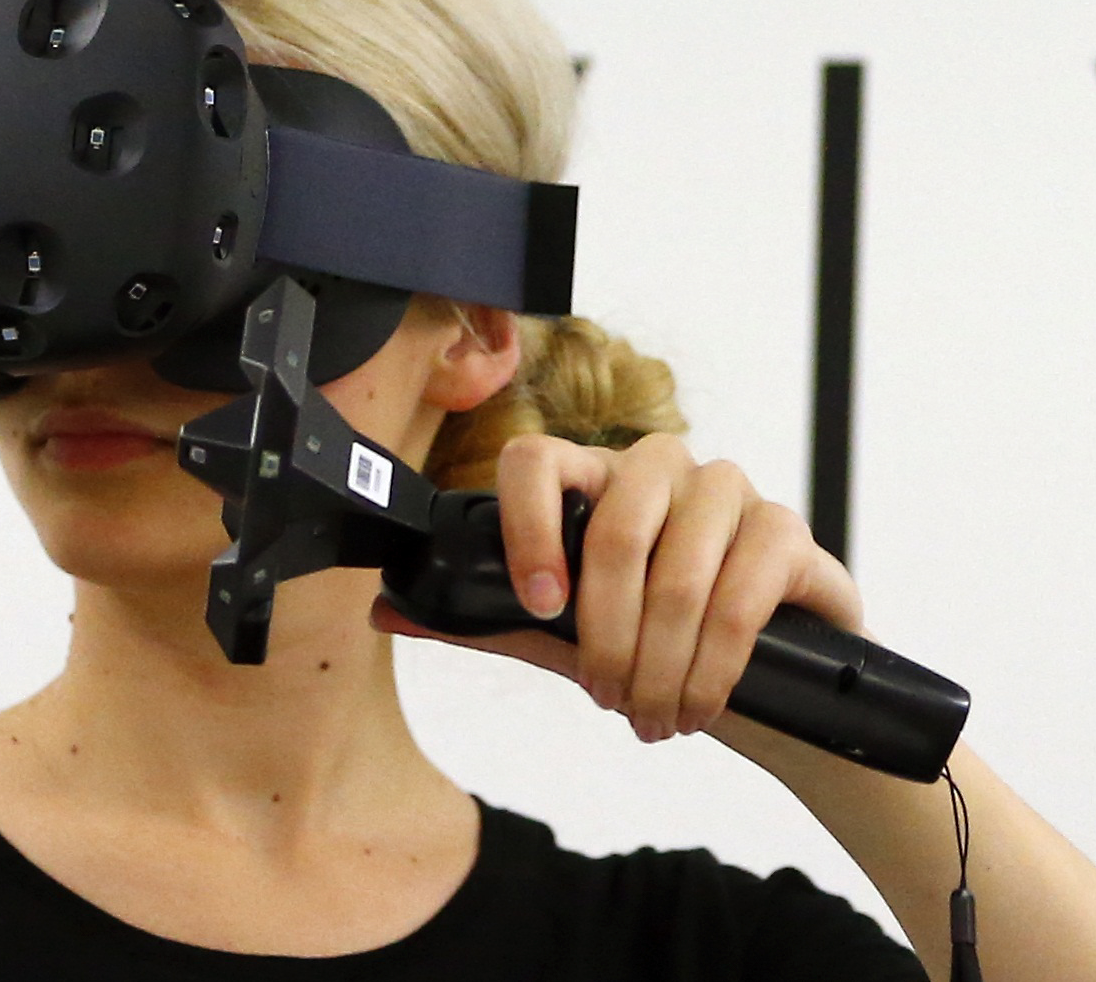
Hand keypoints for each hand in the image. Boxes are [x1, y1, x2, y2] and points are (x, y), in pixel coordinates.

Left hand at [372, 432, 864, 742]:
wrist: (764, 690)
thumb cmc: (653, 647)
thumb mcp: (562, 638)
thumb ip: (487, 618)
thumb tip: (386, 612)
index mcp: (592, 480)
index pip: (536, 459)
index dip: (526, 527)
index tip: (540, 605)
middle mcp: (658, 468)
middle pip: (613, 526)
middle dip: (606, 636)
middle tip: (608, 698)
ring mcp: (728, 490)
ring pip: (679, 571)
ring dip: (661, 664)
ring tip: (653, 716)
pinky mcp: (788, 530)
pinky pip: (744, 591)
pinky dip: (714, 664)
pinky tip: (702, 703)